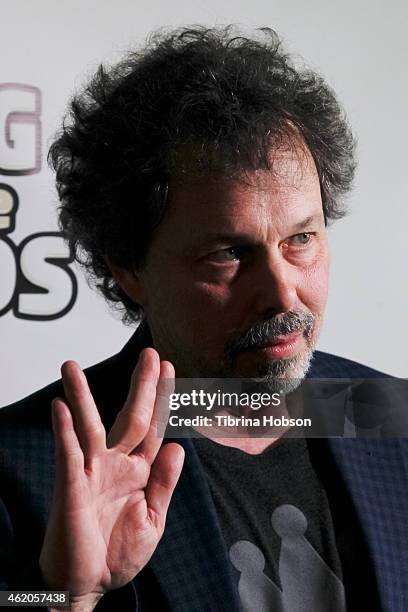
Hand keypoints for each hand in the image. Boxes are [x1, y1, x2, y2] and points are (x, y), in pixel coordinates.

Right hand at [39, 348, 183, 610]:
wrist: (89, 586)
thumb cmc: (118, 552)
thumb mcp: (153, 519)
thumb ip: (164, 482)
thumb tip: (176, 446)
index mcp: (139, 471)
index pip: (153, 426)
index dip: (161, 398)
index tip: (168, 368)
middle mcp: (115, 464)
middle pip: (130, 416)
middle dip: (140, 385)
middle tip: (149, 353)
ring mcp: (92, 472)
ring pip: (89, 426)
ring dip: (81, 395)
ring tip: (71, 366)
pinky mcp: (72, 487)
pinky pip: (68, 454)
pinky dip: (64, 431)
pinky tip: (61, 408)